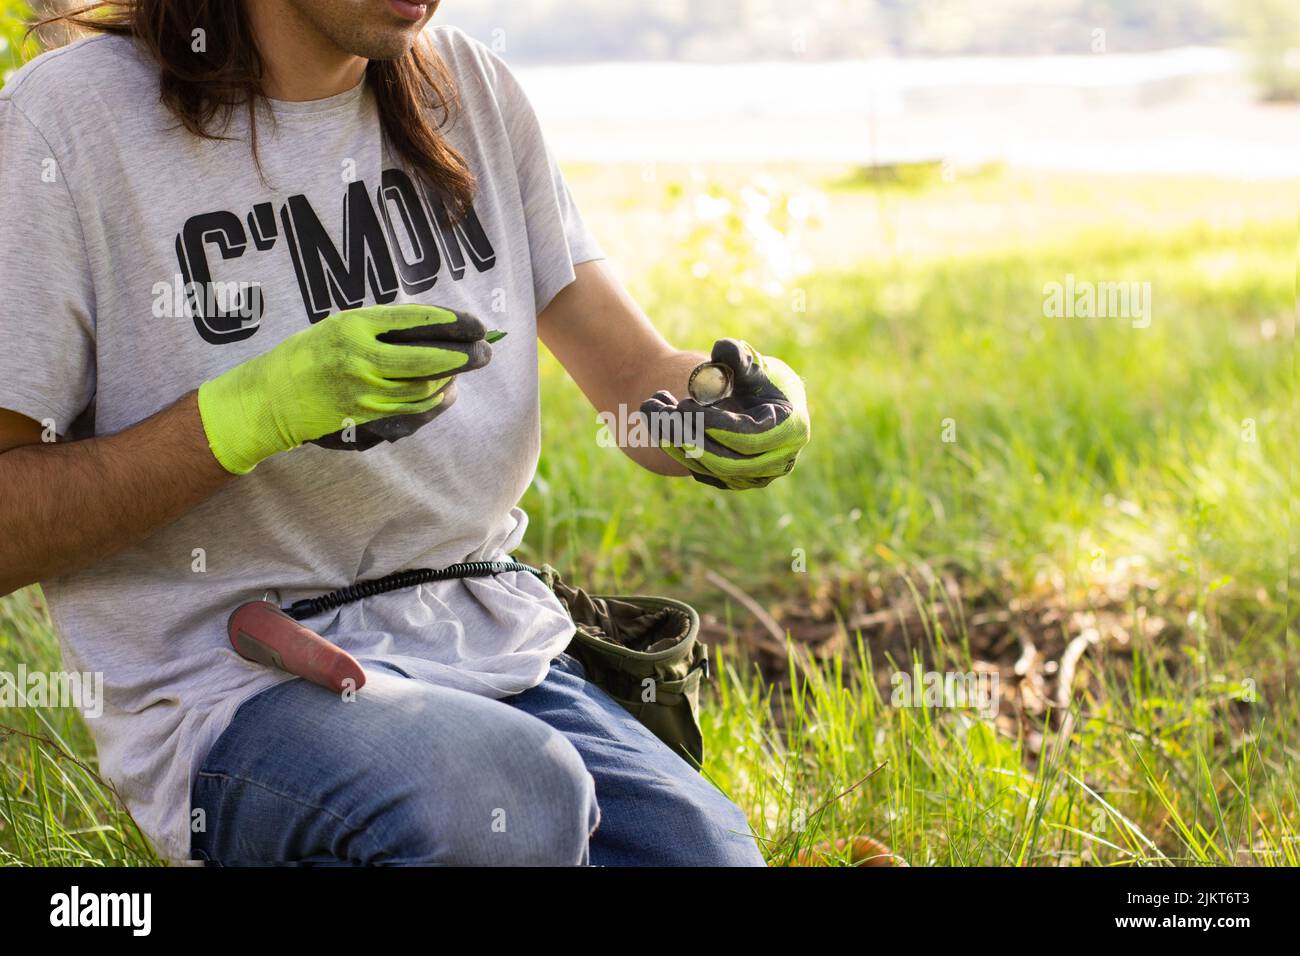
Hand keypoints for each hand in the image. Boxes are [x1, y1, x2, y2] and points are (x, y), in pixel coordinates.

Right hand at [197, 305, 491, 473]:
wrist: (271, 397)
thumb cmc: (311, 354)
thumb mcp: (343, 326)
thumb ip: (386, 327)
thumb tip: (442, 328)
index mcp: (355, 326)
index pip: (419, 321)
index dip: (455, 324)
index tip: (478, 325)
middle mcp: (361, 359)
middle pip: (430, 358)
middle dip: (466, 355)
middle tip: (486, 352)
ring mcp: (365, 392)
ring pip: (426, 388)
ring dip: (452, 380)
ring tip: (463, 370)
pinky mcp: (367, 418)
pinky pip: (414, 413)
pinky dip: (436, 404)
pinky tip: (445, 394)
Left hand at [641, 338, 809, 489]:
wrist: (760, 403)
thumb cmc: (760, 380)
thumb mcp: (755, 365)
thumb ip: (740, 357)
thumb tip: (723, 349)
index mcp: (791, 430)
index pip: (749, 437)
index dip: (715, 424)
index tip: (684, 405)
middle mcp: (778, 461)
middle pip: (726, 460)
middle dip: (688, 436)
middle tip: (660, 412)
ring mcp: (756, 477)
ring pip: (710, 469)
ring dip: (676, 442)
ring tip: (652, 410)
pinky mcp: (735, 482)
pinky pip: (703, 473)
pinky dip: (677, 450)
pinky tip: (659, 423)